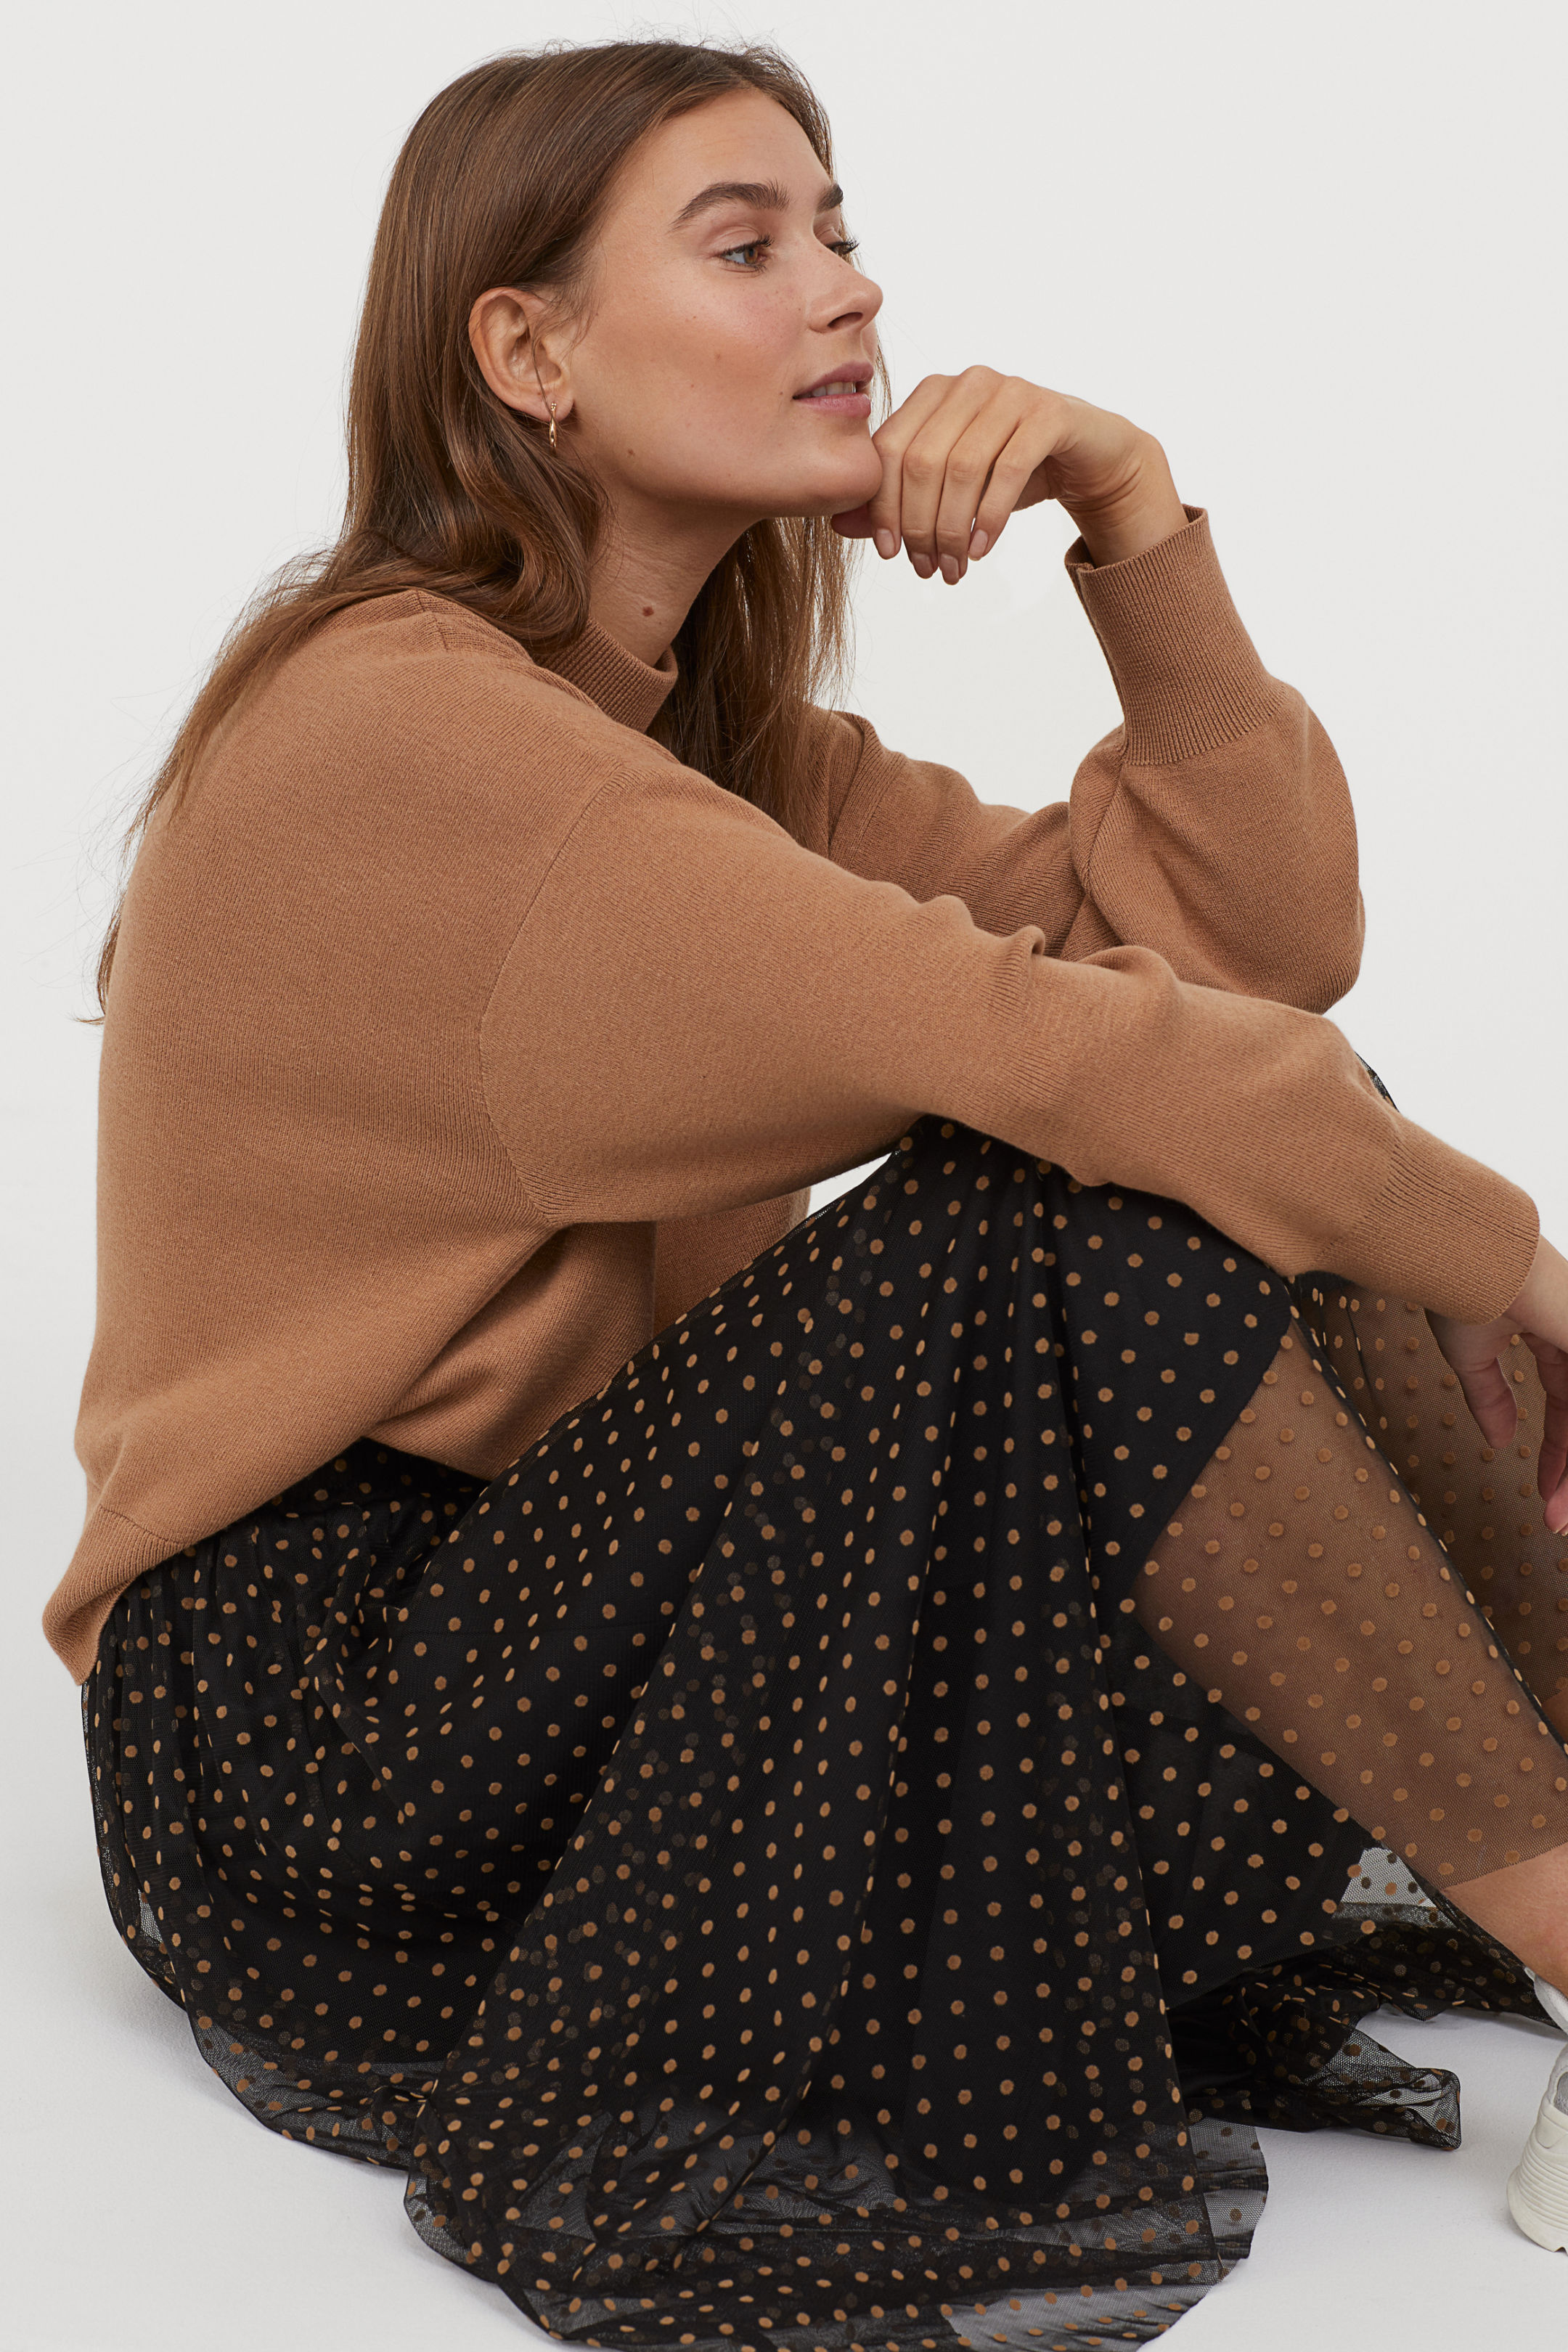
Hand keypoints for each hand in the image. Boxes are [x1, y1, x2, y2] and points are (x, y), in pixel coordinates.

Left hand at [829, 366, 1188, 580]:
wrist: (1088, 458)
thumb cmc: (1009, 472)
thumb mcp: (949, 490)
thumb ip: (895, 501)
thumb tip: (839, 526)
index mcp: (932, 392)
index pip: (889, 450)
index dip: (882, 506)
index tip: (889, 553)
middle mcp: (968, 382)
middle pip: (922, 461)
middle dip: (919, 525)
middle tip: (926, 569)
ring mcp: (1011, 392)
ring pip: (962, 468)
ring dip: (953, 529)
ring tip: (952, 568)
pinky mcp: (1049, 413)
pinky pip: (1009, 469)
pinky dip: (989, 517)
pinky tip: (981, 550)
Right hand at [1428, 1233, 1567, 1531]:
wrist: (1463, 1250)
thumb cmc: (1458, 1282)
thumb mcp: (1472, 1354)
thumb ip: (1489, 1398)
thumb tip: (1498, 1440)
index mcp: (1555, 1337)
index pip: (1567, 1409)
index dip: (1559, 1458)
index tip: (1547, 1500)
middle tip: (1559, 1518)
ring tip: (1562, 1513)